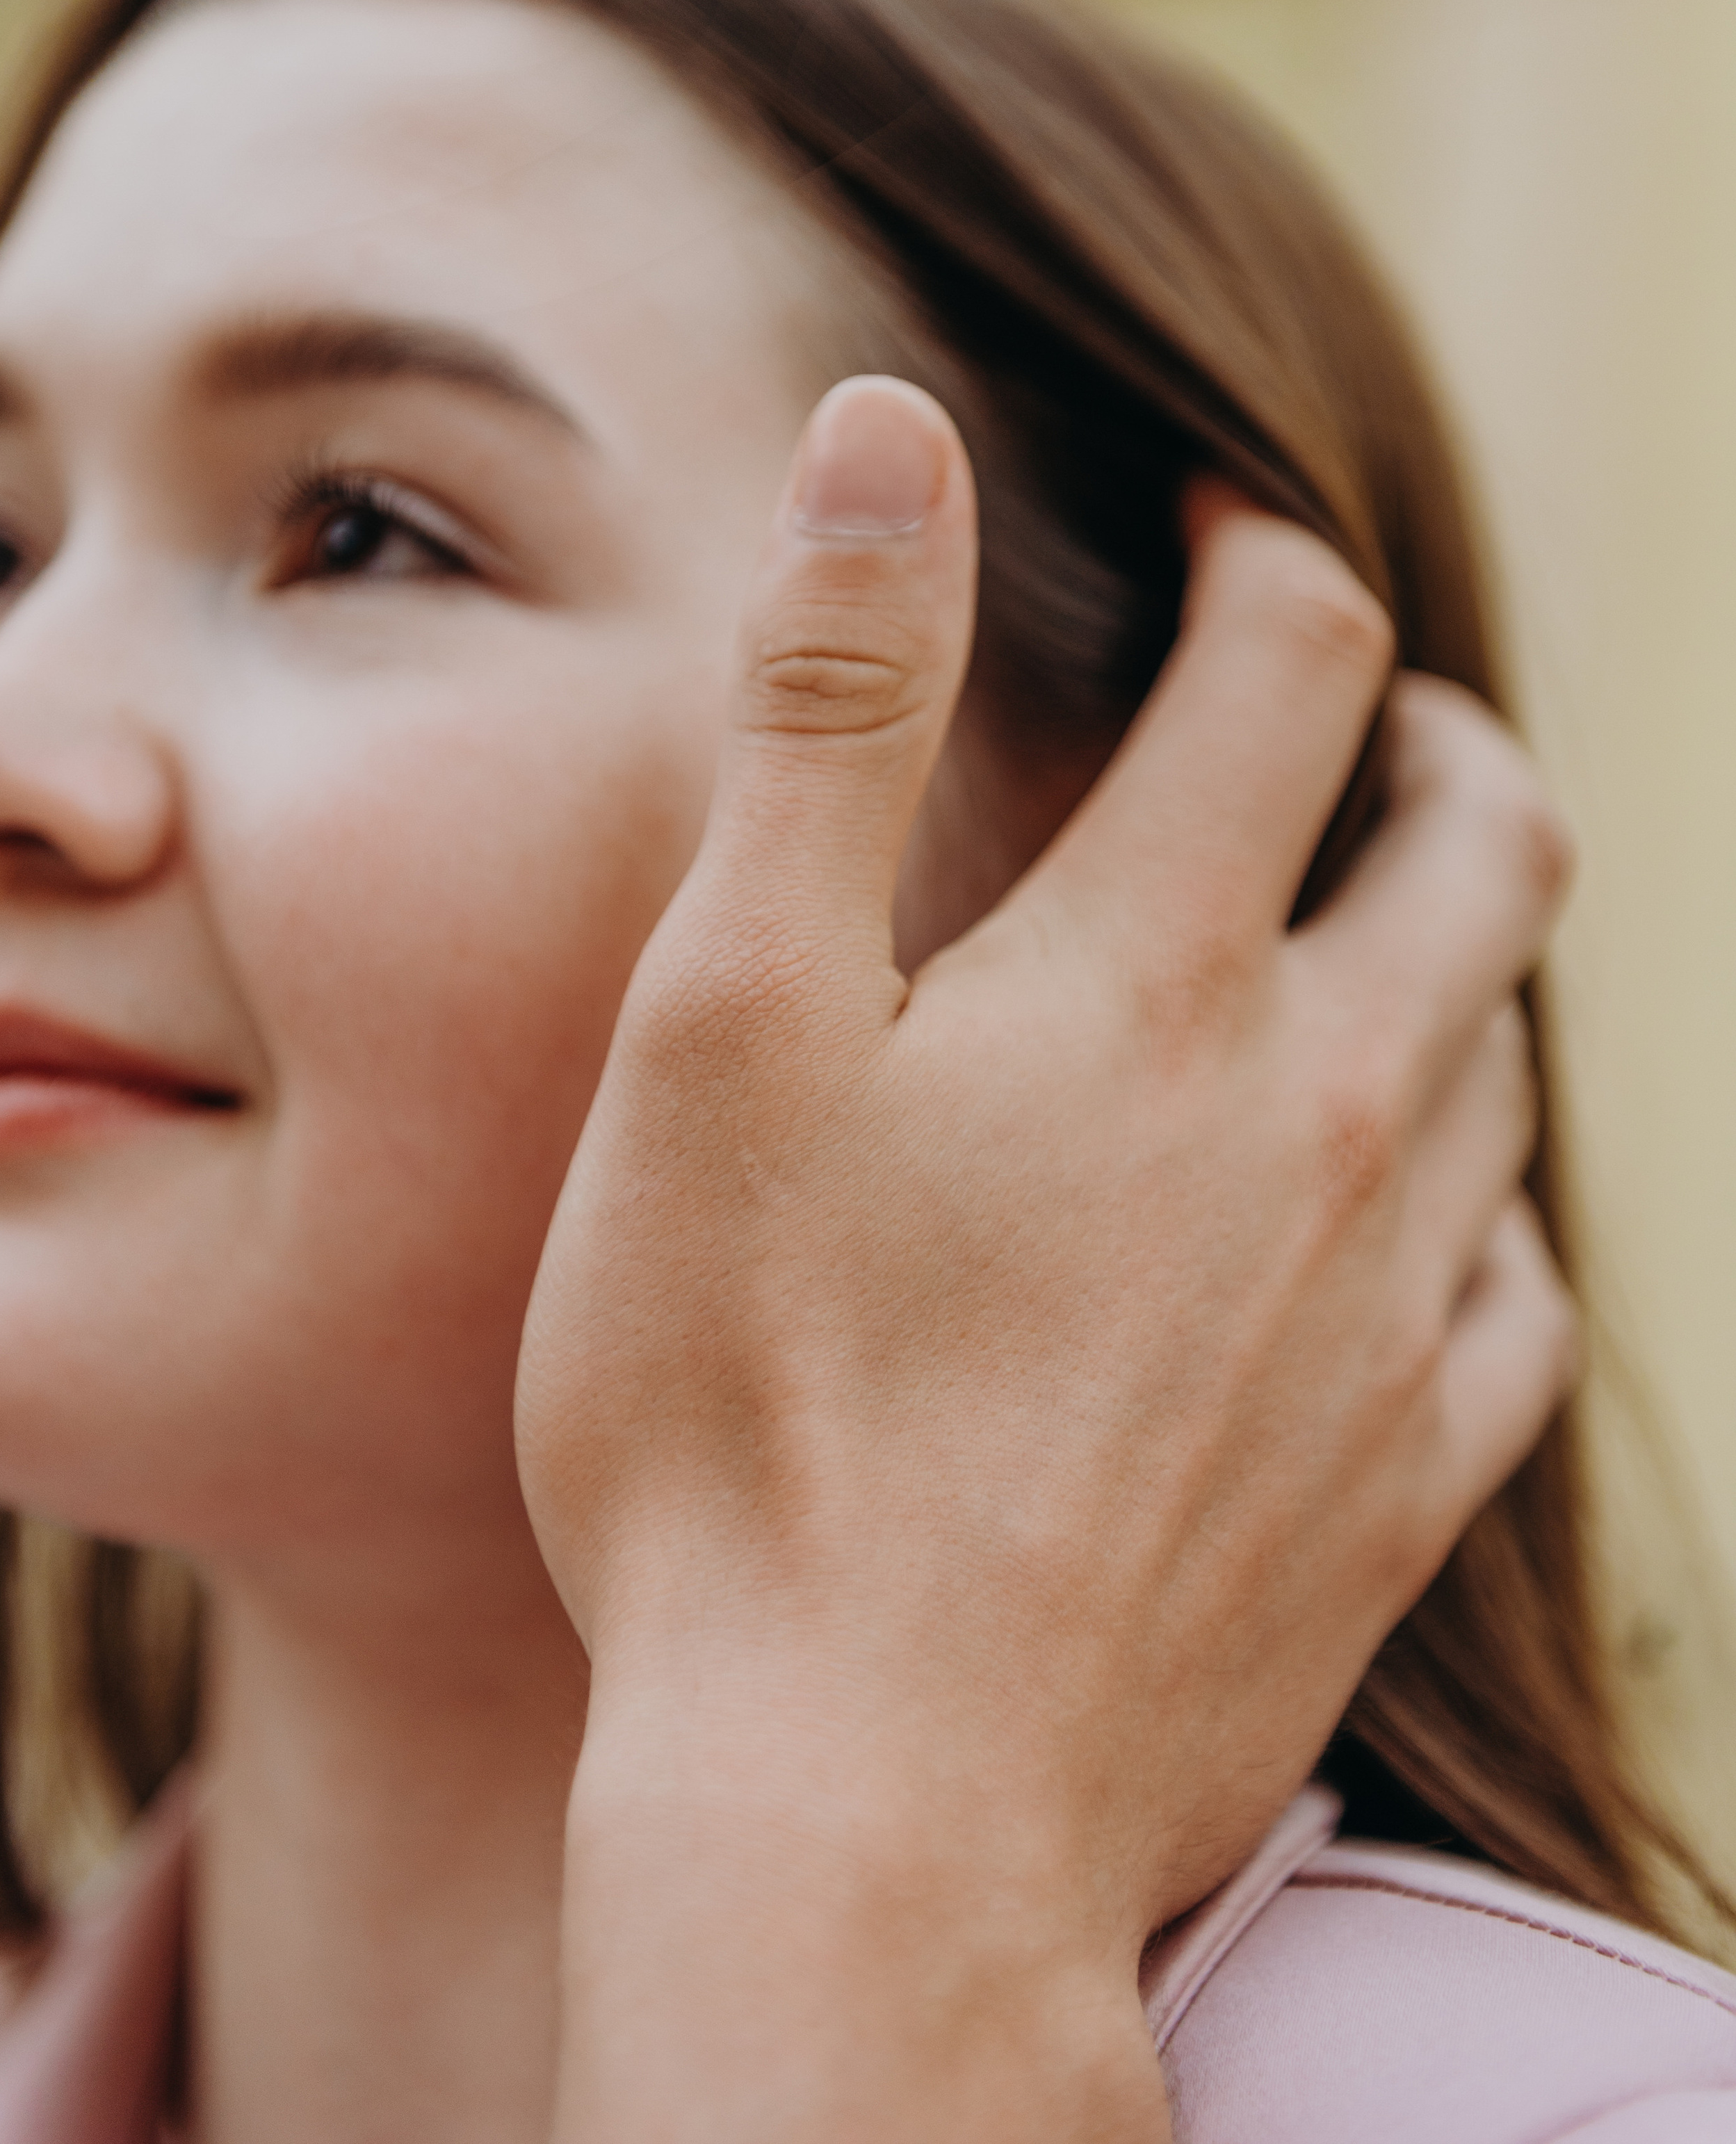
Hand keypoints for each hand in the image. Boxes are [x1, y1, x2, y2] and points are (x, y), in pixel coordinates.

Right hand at [518, 376, 1576, 2143]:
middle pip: (1483, 844)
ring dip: (1451, 962)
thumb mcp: (731, 1019)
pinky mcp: (1396, 1484)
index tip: (1216, 535)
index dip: (1263, 558)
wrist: (868, 1809)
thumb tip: (887, 437)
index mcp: (1153, 979)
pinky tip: (1407, 1225)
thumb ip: (830, 711)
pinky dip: (1477, 1210)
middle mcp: (1320, 1115)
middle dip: (1427, 735)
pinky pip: (1516, 1299)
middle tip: (1355, 716)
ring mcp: (1384, 1312)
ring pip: (1503, 1061)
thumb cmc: (742, 1405)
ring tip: (1367, 946)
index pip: (1292, 668)